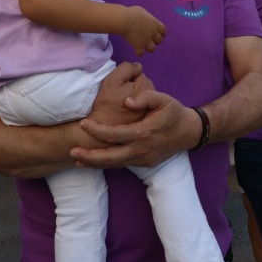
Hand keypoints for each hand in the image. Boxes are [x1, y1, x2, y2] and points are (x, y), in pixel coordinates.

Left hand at [75, 88, 194, 168]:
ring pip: (115, 164)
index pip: (115, 134)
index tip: (83, 123)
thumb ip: (145, 97)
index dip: (97, 130)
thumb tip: (127, 102)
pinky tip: (94, 162)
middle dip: (90, 156)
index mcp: (144, 132)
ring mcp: (143, 159)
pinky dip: (107, 164)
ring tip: (77, 160)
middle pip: (111, 157)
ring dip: (95, 163)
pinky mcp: (144, 163)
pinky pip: (122, 164)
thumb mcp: (163, 98)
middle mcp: (142, 149)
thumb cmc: (174, 112)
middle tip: (72, 151)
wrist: (190, 132)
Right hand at [86, 62, 152, 125]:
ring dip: (134, 95)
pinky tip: (126, 111)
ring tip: (122, 103)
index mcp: (145, 87)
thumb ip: (126, 69)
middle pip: (142, 83)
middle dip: (133, 85)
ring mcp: (149, 110)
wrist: (103, 129)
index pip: (138, 72)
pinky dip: (135, 106)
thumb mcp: (112, 80)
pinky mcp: (145, 119)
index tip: (118, 85)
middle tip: (120, 93)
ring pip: (142, 94)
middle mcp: (151, 99)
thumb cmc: (106, 104)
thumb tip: (137, 66)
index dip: (126, 77)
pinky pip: (141, 106)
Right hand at [120, 6, 166, 54]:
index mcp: (155, 24)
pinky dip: (138, 53)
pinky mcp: (139, 45)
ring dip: (148, 48)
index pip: (163, 31)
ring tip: (143, 46)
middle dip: (155, 41)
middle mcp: (153, 33)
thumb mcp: (142, 11)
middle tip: (148, 40)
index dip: (161, 34)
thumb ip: (146, 17)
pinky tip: (136, 50)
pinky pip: (141, 53)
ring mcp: (146, 40)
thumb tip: (144, 18)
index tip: (156, 34)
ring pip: (152, 49)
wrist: (125, 20)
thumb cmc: (132, 13)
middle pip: (159, 41)